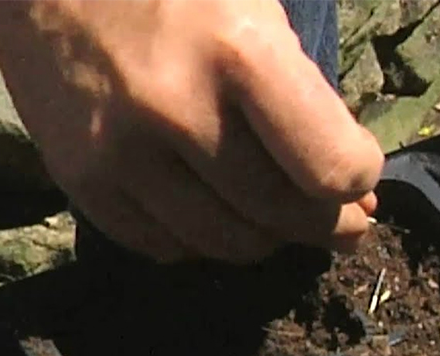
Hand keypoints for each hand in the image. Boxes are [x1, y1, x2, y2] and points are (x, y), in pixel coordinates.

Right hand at [0, 0, 381, 262]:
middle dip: (323, 223)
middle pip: (281, 214)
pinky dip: (202, 239)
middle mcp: (178, 111)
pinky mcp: (81, 182)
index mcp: (240, 52)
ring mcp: (122, 153)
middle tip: (339, 219)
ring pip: (226, 243)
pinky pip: (164, 247)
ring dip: (266, 236)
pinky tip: (215, 209)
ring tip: (275, 210)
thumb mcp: (259, 10)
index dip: (357, 177)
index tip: (358, 171)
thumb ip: (308, 97)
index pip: (329, 167)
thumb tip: (355, 193)